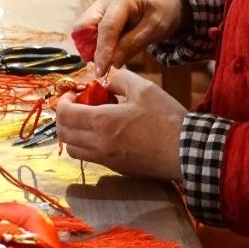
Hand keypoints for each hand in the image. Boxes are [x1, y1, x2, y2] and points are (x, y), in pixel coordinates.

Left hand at [55, 69, 186, 180]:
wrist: (186, 152)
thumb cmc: (165, 118)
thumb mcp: (144, 88)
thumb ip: (119, 78)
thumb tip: (106, 79)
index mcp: (102, 122)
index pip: (64, 115)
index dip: (62, 101)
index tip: (72, 93)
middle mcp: (98, 144)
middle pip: (63, 134)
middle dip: (63, 117)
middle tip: (75, 105)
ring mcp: (106, 159)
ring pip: (73, 150)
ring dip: (72, 133)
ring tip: (87, 120)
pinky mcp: (116, 169)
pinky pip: (89, 157)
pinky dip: (85, 145)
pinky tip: (102, 132)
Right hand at [74, 0, 185, 74]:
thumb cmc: (162, 12)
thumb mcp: (154, 30)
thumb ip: (132, 45)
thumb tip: (112, 63)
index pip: (107, 27)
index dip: (103, 51)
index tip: (101, 71)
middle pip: (84, 25)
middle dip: (88, 47)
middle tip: (100, 66)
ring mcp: (100, 4)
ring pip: (83, 28)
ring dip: (90, 46)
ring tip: (106, 60)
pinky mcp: (98, 12)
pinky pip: (88, 29)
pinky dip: (94, 43)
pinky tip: (107, 52)